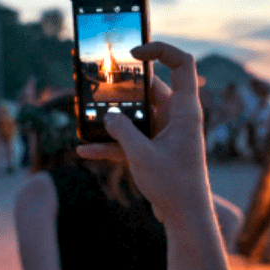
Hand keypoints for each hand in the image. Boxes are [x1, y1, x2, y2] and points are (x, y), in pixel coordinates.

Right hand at [77, 42, 209, 224]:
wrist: (186, 218)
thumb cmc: (175, 186)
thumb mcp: (142, 155)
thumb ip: (121, 130)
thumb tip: (107, 115)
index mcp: (184, 110)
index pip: (182, 64)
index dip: (161, 50)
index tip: (135, 52)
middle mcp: (176, 117)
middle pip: (149, 89)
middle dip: (122, 86)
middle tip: (97, 79)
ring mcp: (165, 133)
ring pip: (135, 115)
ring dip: (112, 117)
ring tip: (84, 112)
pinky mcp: (154, 150)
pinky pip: (130, 140)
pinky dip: (110, 144)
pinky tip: (85, 150)